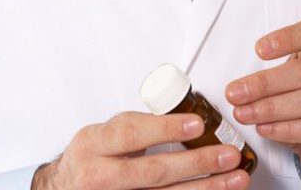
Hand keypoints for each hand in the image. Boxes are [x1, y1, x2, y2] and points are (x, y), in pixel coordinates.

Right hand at [32, 112, 250, 189]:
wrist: (66, 186)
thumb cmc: (93, 155)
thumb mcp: (107, 132)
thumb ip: (142, 126)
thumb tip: (190, 117)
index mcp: (94, 144)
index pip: (132, 135)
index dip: (166, 129)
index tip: (198, 124)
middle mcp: (99, 176)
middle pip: (152, 172)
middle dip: (196, 164)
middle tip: (228, 156)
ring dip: (204, 189)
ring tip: (234, 179)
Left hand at [225, 20, 300, 187]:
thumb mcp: (297, 84)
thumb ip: (275, 79)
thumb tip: (238, 88)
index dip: (288, 38)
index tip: (259, 50)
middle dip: (265, 83)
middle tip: (235, 94)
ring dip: (271, 108)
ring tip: (245, 114)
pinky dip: (287, 129)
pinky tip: (266, 129)